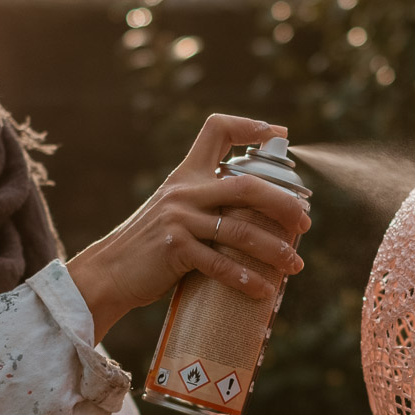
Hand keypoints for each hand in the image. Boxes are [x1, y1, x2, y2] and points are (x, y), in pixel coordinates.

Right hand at [66, 114, 309, 340]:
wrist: (109, 271)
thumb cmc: (150, 245)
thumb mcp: (173, 209)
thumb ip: (206, 202)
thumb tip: (256, 212)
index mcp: (186, 175)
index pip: (216, 129)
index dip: (249, 125)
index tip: (277, 134)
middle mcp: (185, 191)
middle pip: (248, 187)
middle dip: (284, 204)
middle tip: (305, 223)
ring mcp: (179, 220)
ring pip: (241, 232)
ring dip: (275, 250)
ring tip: (295, 265)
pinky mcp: (174, 249)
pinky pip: (219, 264)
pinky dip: (246, 279)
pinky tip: (263, 290)